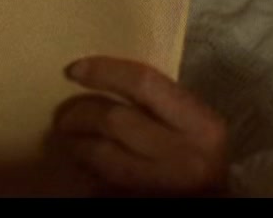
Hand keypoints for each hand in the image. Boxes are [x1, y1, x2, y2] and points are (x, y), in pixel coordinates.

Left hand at [50, 56, 229, 196]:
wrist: (208, 208)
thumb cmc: (201, 161)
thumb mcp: (197, 129)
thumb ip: (167, 107)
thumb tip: (111, 82)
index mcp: (199, 124)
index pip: (144, 83)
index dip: (104, 71)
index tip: (74, 69)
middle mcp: (180, 153)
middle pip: (114, 119)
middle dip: (79, 113)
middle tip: (65, 115)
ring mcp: (157, 182)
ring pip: (99, 155)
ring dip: (76, 143)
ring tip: (71, 138)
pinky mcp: (135, 200)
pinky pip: (100, 181)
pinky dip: (86, 169)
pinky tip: (84, 163)